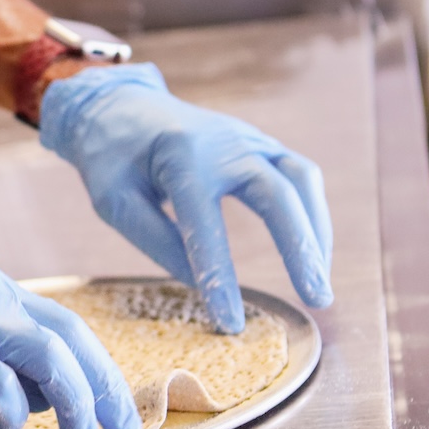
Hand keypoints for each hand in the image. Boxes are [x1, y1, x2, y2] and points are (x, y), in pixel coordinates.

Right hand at [0, 247, 140, 428]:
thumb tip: (22, 387)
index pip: (49, 315)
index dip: (85, 358)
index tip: (102, 391)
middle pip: (67, 331)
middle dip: (103, 383)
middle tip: (123, 423)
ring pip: (52, 357)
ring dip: (79, 403)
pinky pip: (7, 392)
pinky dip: (14, 418)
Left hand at [40, 63, 333, 333]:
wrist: (119, 106)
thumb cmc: (111, 157)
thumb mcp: (113, 201)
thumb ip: (156, 239)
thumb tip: (200, 283)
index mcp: (178, 155)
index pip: (205, 223)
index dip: (220, 275)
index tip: (231, 323)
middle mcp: (223, 142)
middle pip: (277, 191)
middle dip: (301, 247)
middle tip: (317, 299)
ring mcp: (247, 138)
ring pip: (301, 180)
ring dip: (316, 232)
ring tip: (318, 283)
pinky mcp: (260, 143)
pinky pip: (299, 176)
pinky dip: (311, 214)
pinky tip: (310, 252)